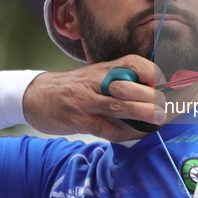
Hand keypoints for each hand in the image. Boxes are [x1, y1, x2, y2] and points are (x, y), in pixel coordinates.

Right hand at [22, 55, 166, 141]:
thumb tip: (148, 89)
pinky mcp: (79, 120)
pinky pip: (106, 128)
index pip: (131, 62)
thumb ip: (116, 80)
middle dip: (151, 97)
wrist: (34, 95)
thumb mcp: (93, 76)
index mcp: (102, 69)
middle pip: (129, 87)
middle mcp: (96, 82)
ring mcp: (87, 101)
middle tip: (164, 107)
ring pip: (119, 107)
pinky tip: (133, 135)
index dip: (151, 71)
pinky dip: (123, 133)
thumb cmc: (71, 87)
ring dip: (142, 114)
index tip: (162, 82)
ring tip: (157, 119)